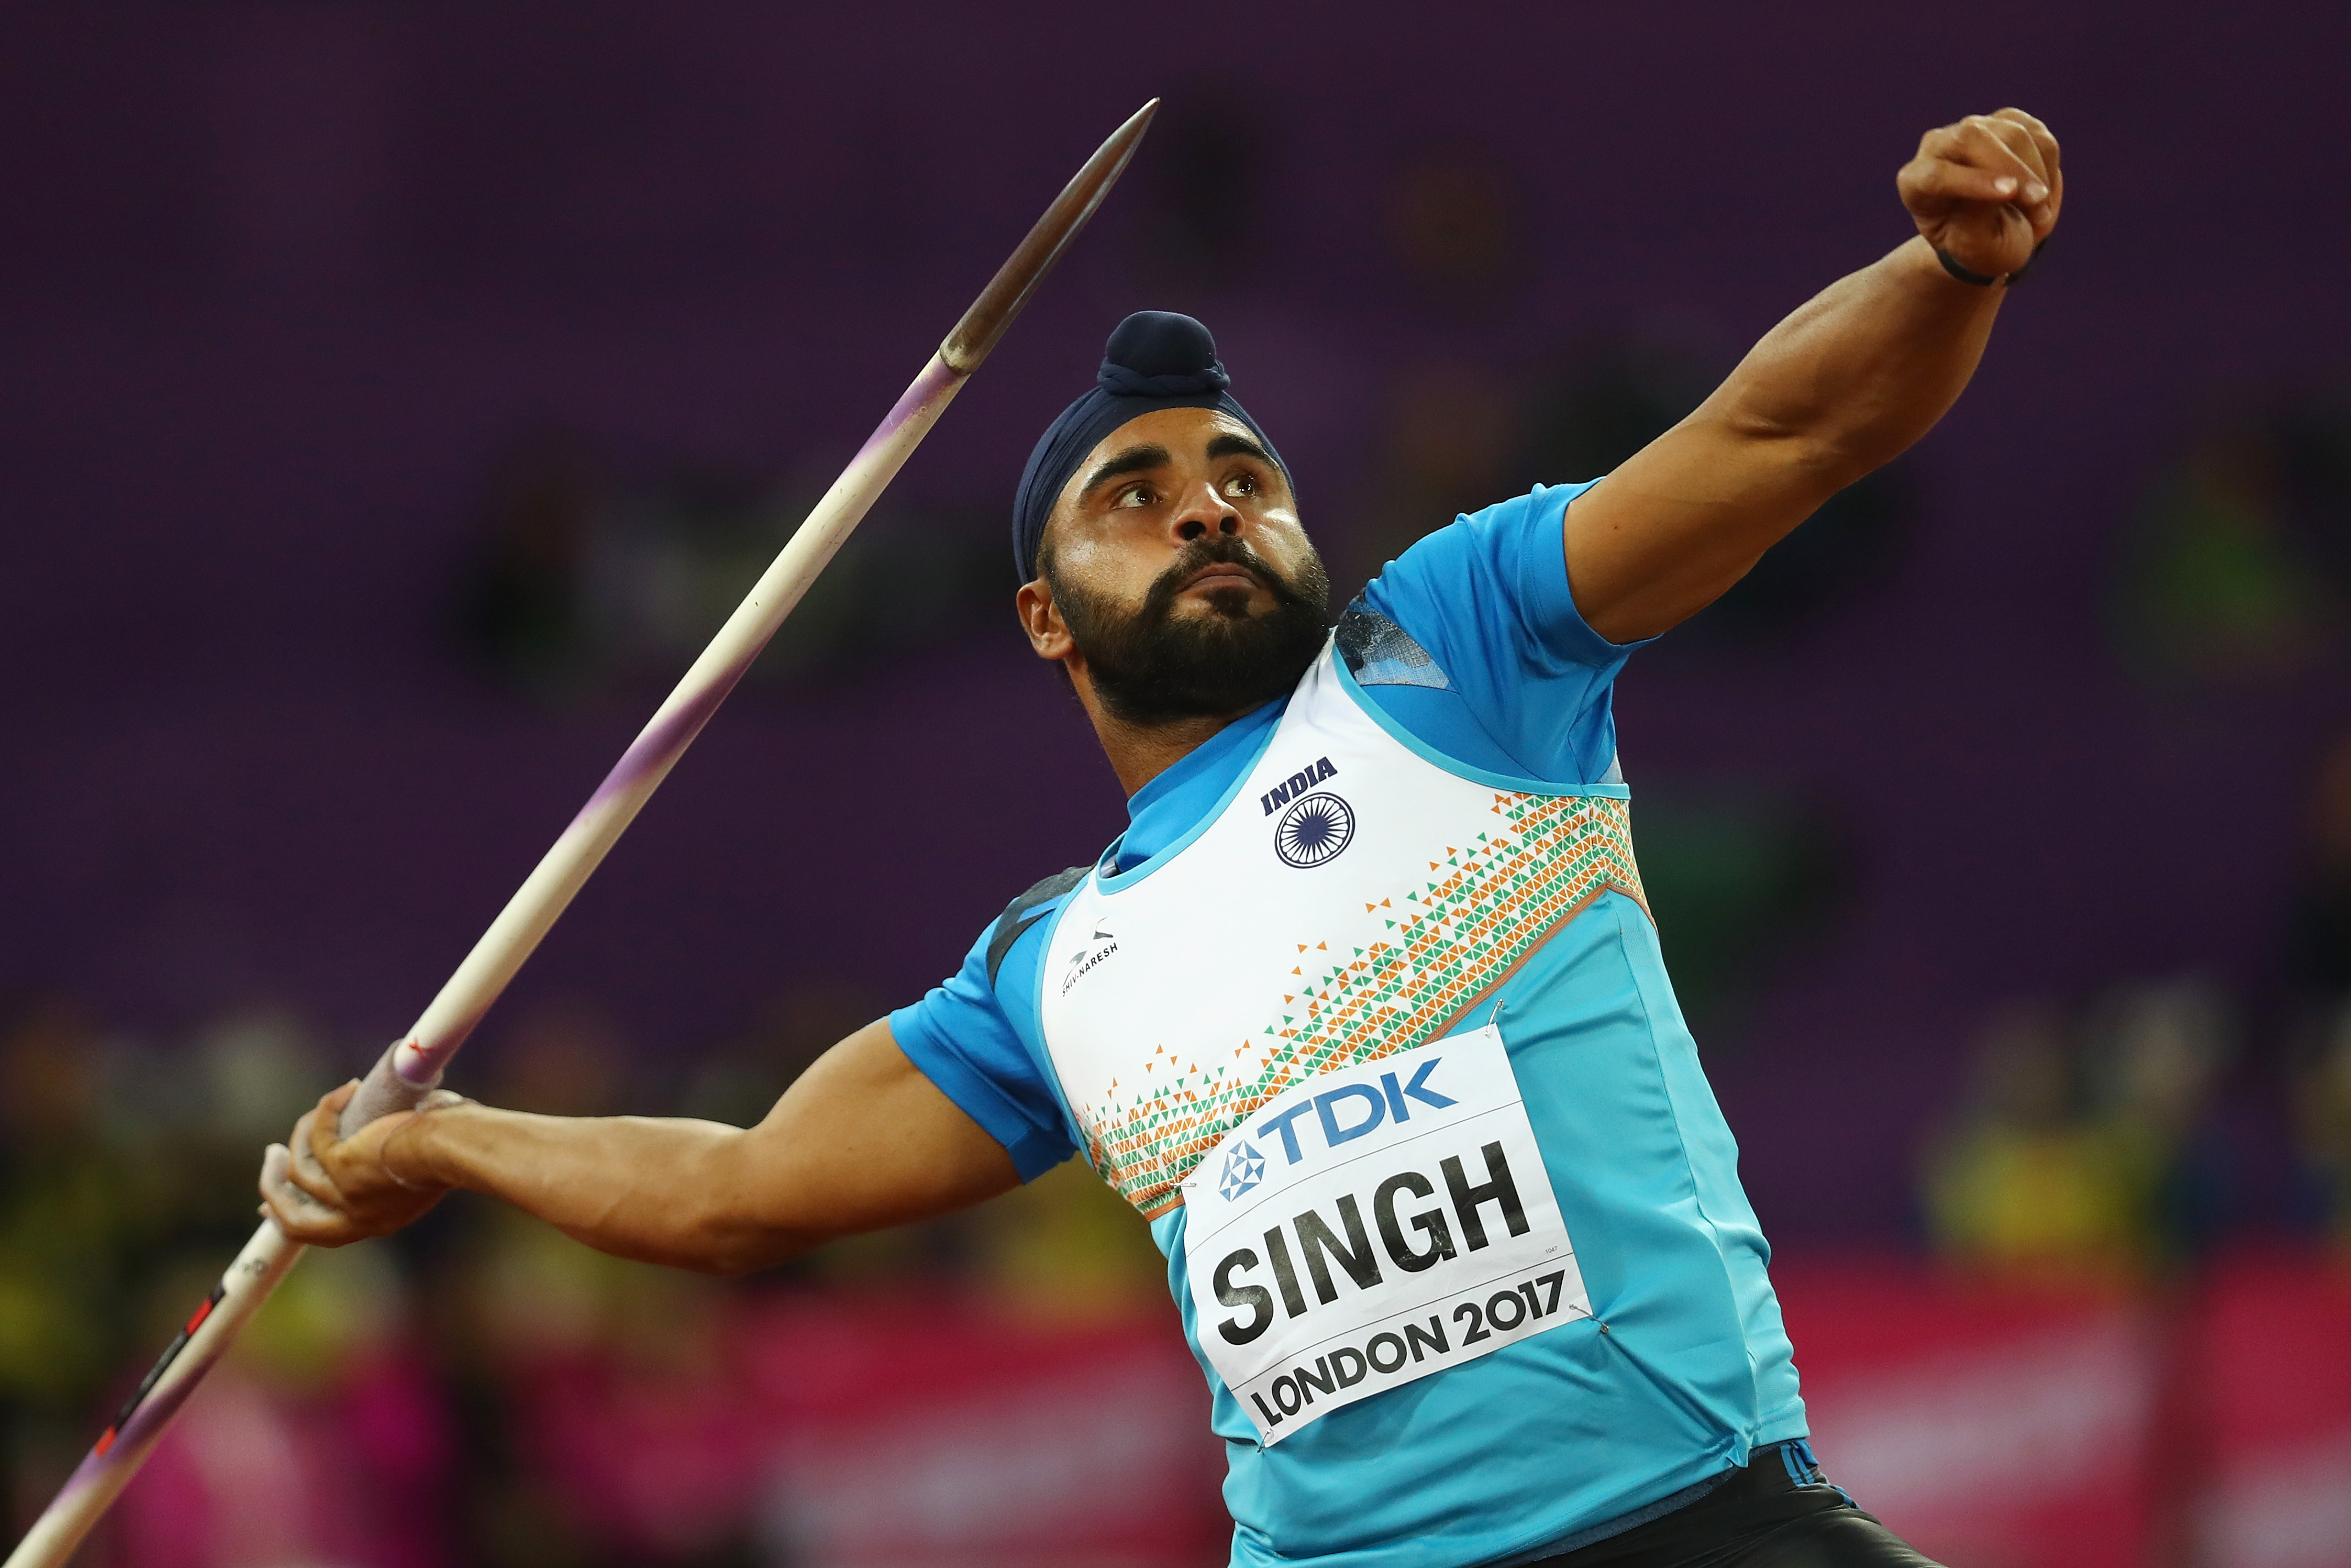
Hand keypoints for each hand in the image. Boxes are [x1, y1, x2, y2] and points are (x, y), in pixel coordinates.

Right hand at [257, 1080, 468, 1244]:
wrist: (458, 1146)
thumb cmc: (454, 1149)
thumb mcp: (419, 1172)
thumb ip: (393, 1172)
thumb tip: (378, 1144)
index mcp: (376, 1224)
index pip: (320, 1232)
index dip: (291, 1216)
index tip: (269, 1206)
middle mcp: (358, 1218)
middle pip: (292, 1219)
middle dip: (273, 1189)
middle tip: (273, 1155)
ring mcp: (346, 1195)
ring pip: (295, 1174)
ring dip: (296, 1140)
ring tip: (310, 1115)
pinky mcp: (341, 1165)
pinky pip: (318, 1135)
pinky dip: (326, 1110)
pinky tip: (347, 1090)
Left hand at [1898, 108, 2062, 279]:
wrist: (1998, 233)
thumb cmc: (1980, 247)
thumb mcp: (1975, 250)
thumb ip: (1976, 223)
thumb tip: (2001, 185)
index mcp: (1914, 182)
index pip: (1935, 174)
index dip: (1973, 181)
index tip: (2009, 192)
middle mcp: (1937, 147)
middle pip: (1972, 139)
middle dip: (2012, 169)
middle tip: (2038, 202)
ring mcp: (1972, 129)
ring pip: (2011, 133)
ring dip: (2035, 174)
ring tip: (2039, 212)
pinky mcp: (2006, 121)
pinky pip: (2036, 134)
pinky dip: (2047, 165)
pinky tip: (2040, 191)